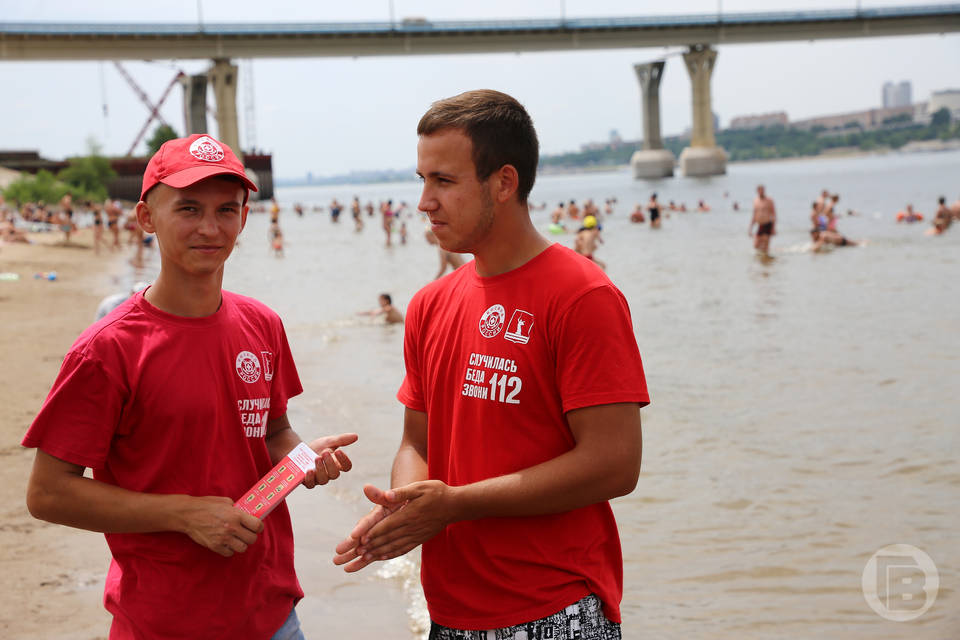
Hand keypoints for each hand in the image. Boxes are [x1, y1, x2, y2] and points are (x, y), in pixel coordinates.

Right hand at [179, 496, 263, 556]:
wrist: (188, 514)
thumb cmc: (206, 505)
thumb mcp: (226, 502)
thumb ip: (238, 509)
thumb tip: (247, 515)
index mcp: (236, 515)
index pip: (257, 526)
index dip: (259, 527)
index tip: (257, 527)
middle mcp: (231, 528)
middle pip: (252, 539)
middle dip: (251, 536)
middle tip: (246, 533)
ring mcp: (223, 539)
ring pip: (242, 548)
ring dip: (241, 544)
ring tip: (237, 539)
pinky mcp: (215, 546)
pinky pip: (230, 553)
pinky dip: (230, 549)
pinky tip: (227, 542)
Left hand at [303, 433, 357, 487]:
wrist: (299, 450)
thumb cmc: (317, 448)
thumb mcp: (329, 441)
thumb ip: (342, 440)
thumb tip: (356, 436)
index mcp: (337, 464)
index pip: (346, 467)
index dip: (344, 461)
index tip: (339, 451)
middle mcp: (329, 473)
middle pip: (335, 474)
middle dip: (330, 463)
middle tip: (325, 452)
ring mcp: (319, 479)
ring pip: (323, 480)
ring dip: (321, 469)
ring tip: (317, 458)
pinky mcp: (308, 482)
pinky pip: (311, 484)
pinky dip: (310, 478)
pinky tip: (309, 470)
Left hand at [332, 481, 455, 571]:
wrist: (456, 505)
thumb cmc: (436, 492)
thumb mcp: (419, 487)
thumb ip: (400, 493)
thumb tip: (385, 494)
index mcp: (409, 514)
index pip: (387, 526)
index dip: (373, 533)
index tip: (359, 540)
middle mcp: (411, 528)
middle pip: (386, 539)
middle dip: (368, 547)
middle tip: (353, 554)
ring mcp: (416, 535)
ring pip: (393, 546)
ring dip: (376, 553)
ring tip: (361, 559)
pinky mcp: (420, 539)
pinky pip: (403, 549)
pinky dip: (391, 554)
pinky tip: (381, 557)